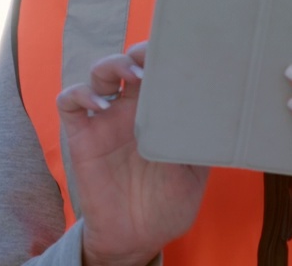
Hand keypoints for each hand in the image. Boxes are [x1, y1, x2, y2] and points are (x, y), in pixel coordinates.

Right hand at [57, 42, 209, 265]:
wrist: (138, 238)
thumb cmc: (168, 203)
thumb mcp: (195, 171)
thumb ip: (200, 140)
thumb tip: (221, 113)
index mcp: (158, 113)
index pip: (156, 71)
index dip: (163, 56)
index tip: (180, 52)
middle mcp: (129, 110)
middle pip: (127, 62)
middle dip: (139, 52)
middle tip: (155, 57)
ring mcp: (104, 120)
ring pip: (98, 73)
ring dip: (113, 65)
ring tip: (134, 76)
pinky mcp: (81, 136)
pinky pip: (69, 102)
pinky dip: (80, 94)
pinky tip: (100, 104)